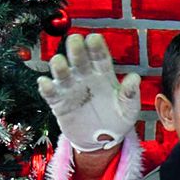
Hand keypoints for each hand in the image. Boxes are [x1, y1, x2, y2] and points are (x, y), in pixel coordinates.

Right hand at [36, 33, 140, 152]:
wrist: (102, 141)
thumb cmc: (118, 119)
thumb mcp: (129, 109)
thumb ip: (130, 94)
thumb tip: (134, 78)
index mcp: (103, 74)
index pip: (100, 57)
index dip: (97, 47)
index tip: (95, 38)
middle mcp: (85, 76)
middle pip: (79, 59)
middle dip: (76, 49)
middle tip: (74, 40)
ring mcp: (70, 88)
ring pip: (62, 73)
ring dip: (59, 66)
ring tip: (59, 62)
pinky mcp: (59, 102)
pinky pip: (50, 93)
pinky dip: (46, 87)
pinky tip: (45, 83)